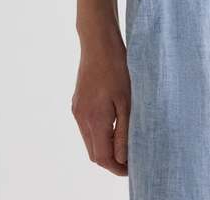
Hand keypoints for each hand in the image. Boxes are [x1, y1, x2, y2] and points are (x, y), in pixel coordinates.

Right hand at [71, 28, 130, 174]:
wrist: (98, 42)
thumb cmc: (117, 67)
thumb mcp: (127, 101)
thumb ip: (124, 132)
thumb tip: (123, 158)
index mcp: (94, 119)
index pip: (102, 158)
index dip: (117, 168)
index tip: (132, 168)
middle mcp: (81, 118)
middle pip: (94, 153)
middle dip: (111, 160)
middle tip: (131, 158)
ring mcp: (77, 110)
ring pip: (89, 141)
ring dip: (105, 147)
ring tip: (125, 141)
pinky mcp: (77, 103)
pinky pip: (86, 128)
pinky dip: (99, 134)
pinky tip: (114, 124)